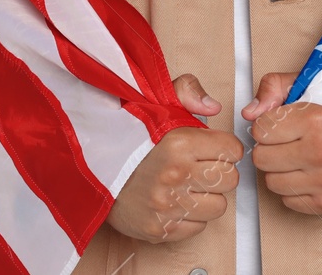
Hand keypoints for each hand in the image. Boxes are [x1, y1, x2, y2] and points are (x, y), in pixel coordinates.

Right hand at [107, 74, 241, 242]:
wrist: (89, 168)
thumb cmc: (126, 137)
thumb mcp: (155, 101)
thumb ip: (188, 92)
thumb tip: (213, 107)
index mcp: (180, 143)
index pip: (233, 150)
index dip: (225, 147)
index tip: (214, 148)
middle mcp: (176, 176)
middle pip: (230, 179)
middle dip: (219, 171)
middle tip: (201, 167)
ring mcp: (167, 206)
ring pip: (218, 206)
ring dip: (207, 197)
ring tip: (188, 185)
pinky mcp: (159, 229)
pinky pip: (198, 227)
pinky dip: (191, 217)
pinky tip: (175, 202)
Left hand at [242, 72, 321, 214]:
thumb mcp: (312, 87)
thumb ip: (275, 89)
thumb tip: (249, 113)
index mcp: (316, 120)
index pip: (260, 130)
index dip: (268, 125)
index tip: (283, 125)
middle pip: (261, 158)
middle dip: (271, 149)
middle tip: (290, 142)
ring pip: (271, 182)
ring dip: (281, 171)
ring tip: (301, 158)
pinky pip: (288, 200)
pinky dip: (295, 189)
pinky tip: (311, 174)